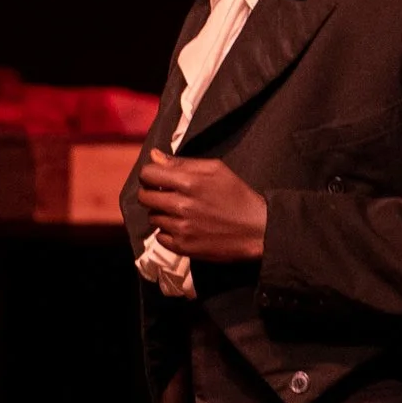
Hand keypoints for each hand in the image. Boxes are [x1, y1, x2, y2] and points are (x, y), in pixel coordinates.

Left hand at [137, 151, 267, 262]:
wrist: (257, 230)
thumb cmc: (238, 196)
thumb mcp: (216, 170)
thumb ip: (182, 162)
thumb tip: (154, 155)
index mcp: (188, 182)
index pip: (148, 174)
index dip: (150, 174)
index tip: (156, 178)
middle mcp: (181, 205)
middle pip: (144, 197)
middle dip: (151, 193)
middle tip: (165, 195)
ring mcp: (180, 228)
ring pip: (152, 217)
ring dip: (162, 214)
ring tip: (181, 212)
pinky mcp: (182, 246)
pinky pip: (159, 237)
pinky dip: (167, 232)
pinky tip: (184, 227)